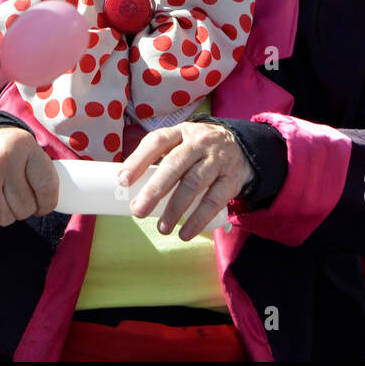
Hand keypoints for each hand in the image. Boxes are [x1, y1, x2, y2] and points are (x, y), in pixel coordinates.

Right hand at [0, 127, 58, 230]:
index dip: (47, 203)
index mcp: (22, 146)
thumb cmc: (6, 153)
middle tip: (13, 194)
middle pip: (25, 208)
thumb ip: (44, 177)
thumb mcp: (29, 151)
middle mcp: (0, 160)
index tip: (42, 203)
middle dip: (22, 208)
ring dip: (4, 214)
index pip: (47, 187)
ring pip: (4, 218)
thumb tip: (46, 208)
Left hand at [120, 121, 253, 240]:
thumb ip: (158, 159)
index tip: (122, 181)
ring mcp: (217, 160)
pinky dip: (198, 219)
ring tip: (162, 228)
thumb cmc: (198, 150)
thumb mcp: (180, 143)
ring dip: (175, 208)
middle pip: (174, 165)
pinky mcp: (231, 179)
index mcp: (180, 132)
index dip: (138, 160)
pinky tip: (185, 233)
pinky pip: (214, 201)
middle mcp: (199, 143)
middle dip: (155, 189)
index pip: (157, 141)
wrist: (242, 147)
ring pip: (194, 183)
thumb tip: (126, 186)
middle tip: (138, 211)